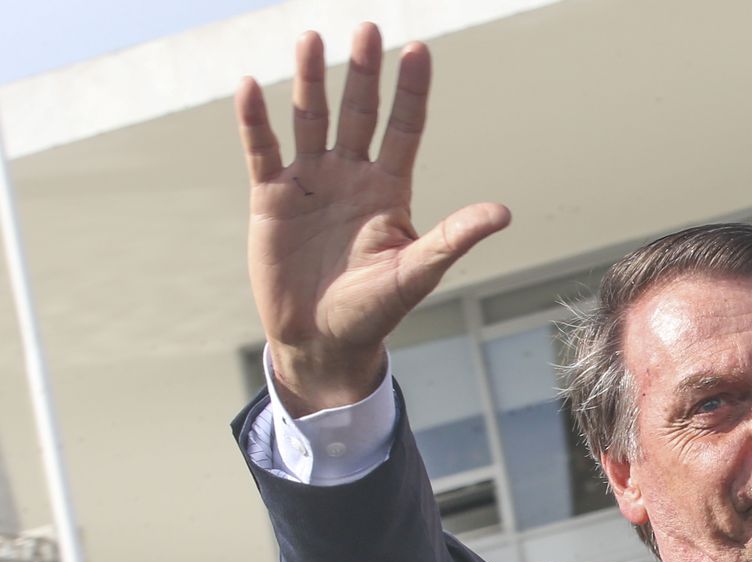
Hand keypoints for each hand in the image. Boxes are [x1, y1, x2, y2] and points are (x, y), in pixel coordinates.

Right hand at [235, 23, 510, 414]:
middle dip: (363, 72)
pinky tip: (249, 87)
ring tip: (310, 37)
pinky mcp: (273, 197)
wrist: (321, 340)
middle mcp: (352, 176)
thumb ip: (453, 239)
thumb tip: (502, 213)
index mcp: (389, 190)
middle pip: (359, 112)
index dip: (410, 92)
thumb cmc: (374, 311)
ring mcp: (312, 182)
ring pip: (311, 119)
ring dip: (310, 81)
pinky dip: (255, 121)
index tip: (418, 50)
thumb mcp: (416, 273)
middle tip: (368, 28)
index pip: (404, 129)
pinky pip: (262, 150)